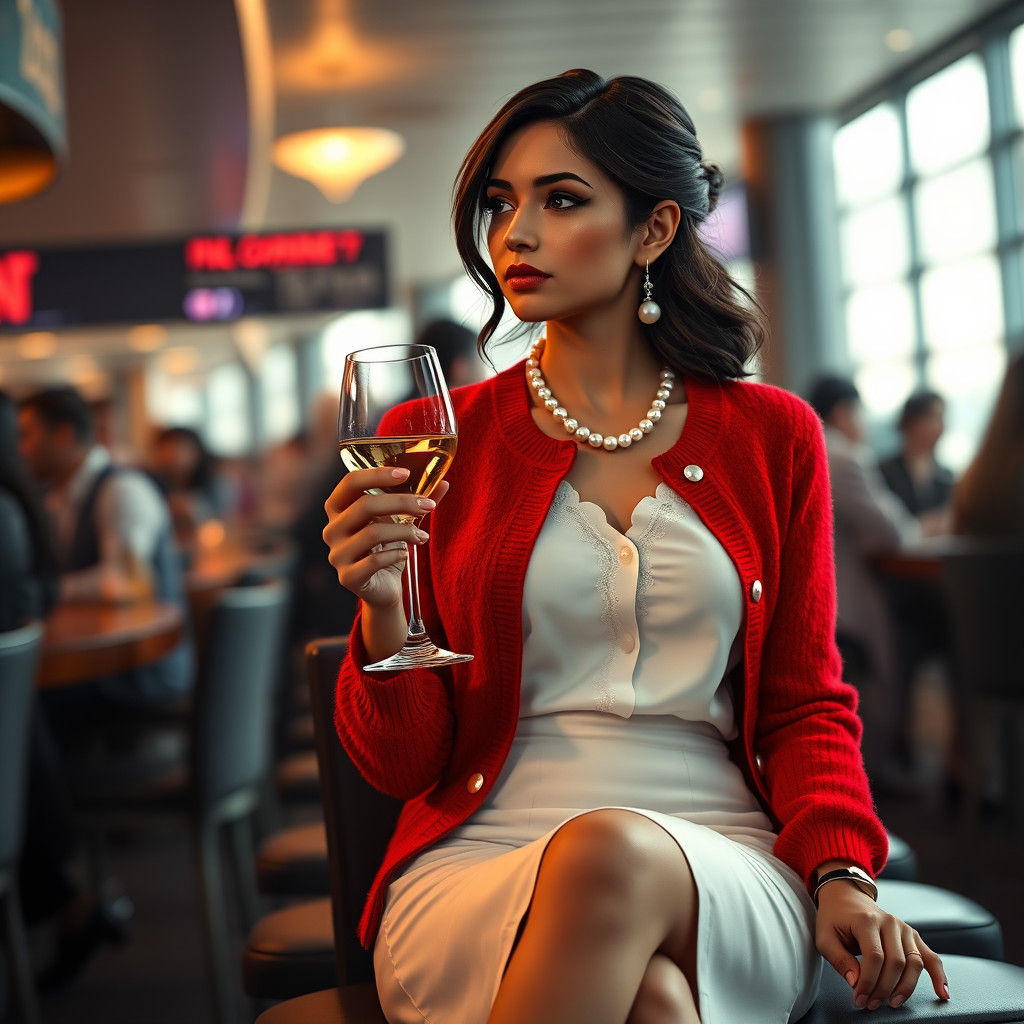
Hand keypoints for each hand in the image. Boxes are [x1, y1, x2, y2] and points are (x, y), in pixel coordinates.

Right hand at [322, 467, 449, 609]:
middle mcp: (332, 529)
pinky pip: (374, 561)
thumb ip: (417, 501)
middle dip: (402, 502)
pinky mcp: (347, 577)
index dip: (377, 475)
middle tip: (428, 505)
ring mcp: (337, 554)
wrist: (384, 587)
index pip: (351, 482)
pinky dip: (396, 553)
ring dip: (405, 531)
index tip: (406, 473)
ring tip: (423, 536)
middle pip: (365, 505)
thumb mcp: (402, 520)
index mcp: (339, 509)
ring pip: (372, 533)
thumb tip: (444, 482)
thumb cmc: (388, 548)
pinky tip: (406, 553)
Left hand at [815, 882, 948, 1009]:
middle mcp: (889, 922)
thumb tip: (855, 982)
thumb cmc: (834, 919)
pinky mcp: (912, 936)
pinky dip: (939, 976)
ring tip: (892, 1003)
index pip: (874, 957)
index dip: (868, 982)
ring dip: (906, 988)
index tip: (859, 999)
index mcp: (866, 920)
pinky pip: (930, 957)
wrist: (845, 898)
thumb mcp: (825, 937)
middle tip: (871, 1004)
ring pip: (914, 963)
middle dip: (884, 989)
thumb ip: (839, 959)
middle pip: (896, 962)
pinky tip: (942, 993)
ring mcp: (904, 928)